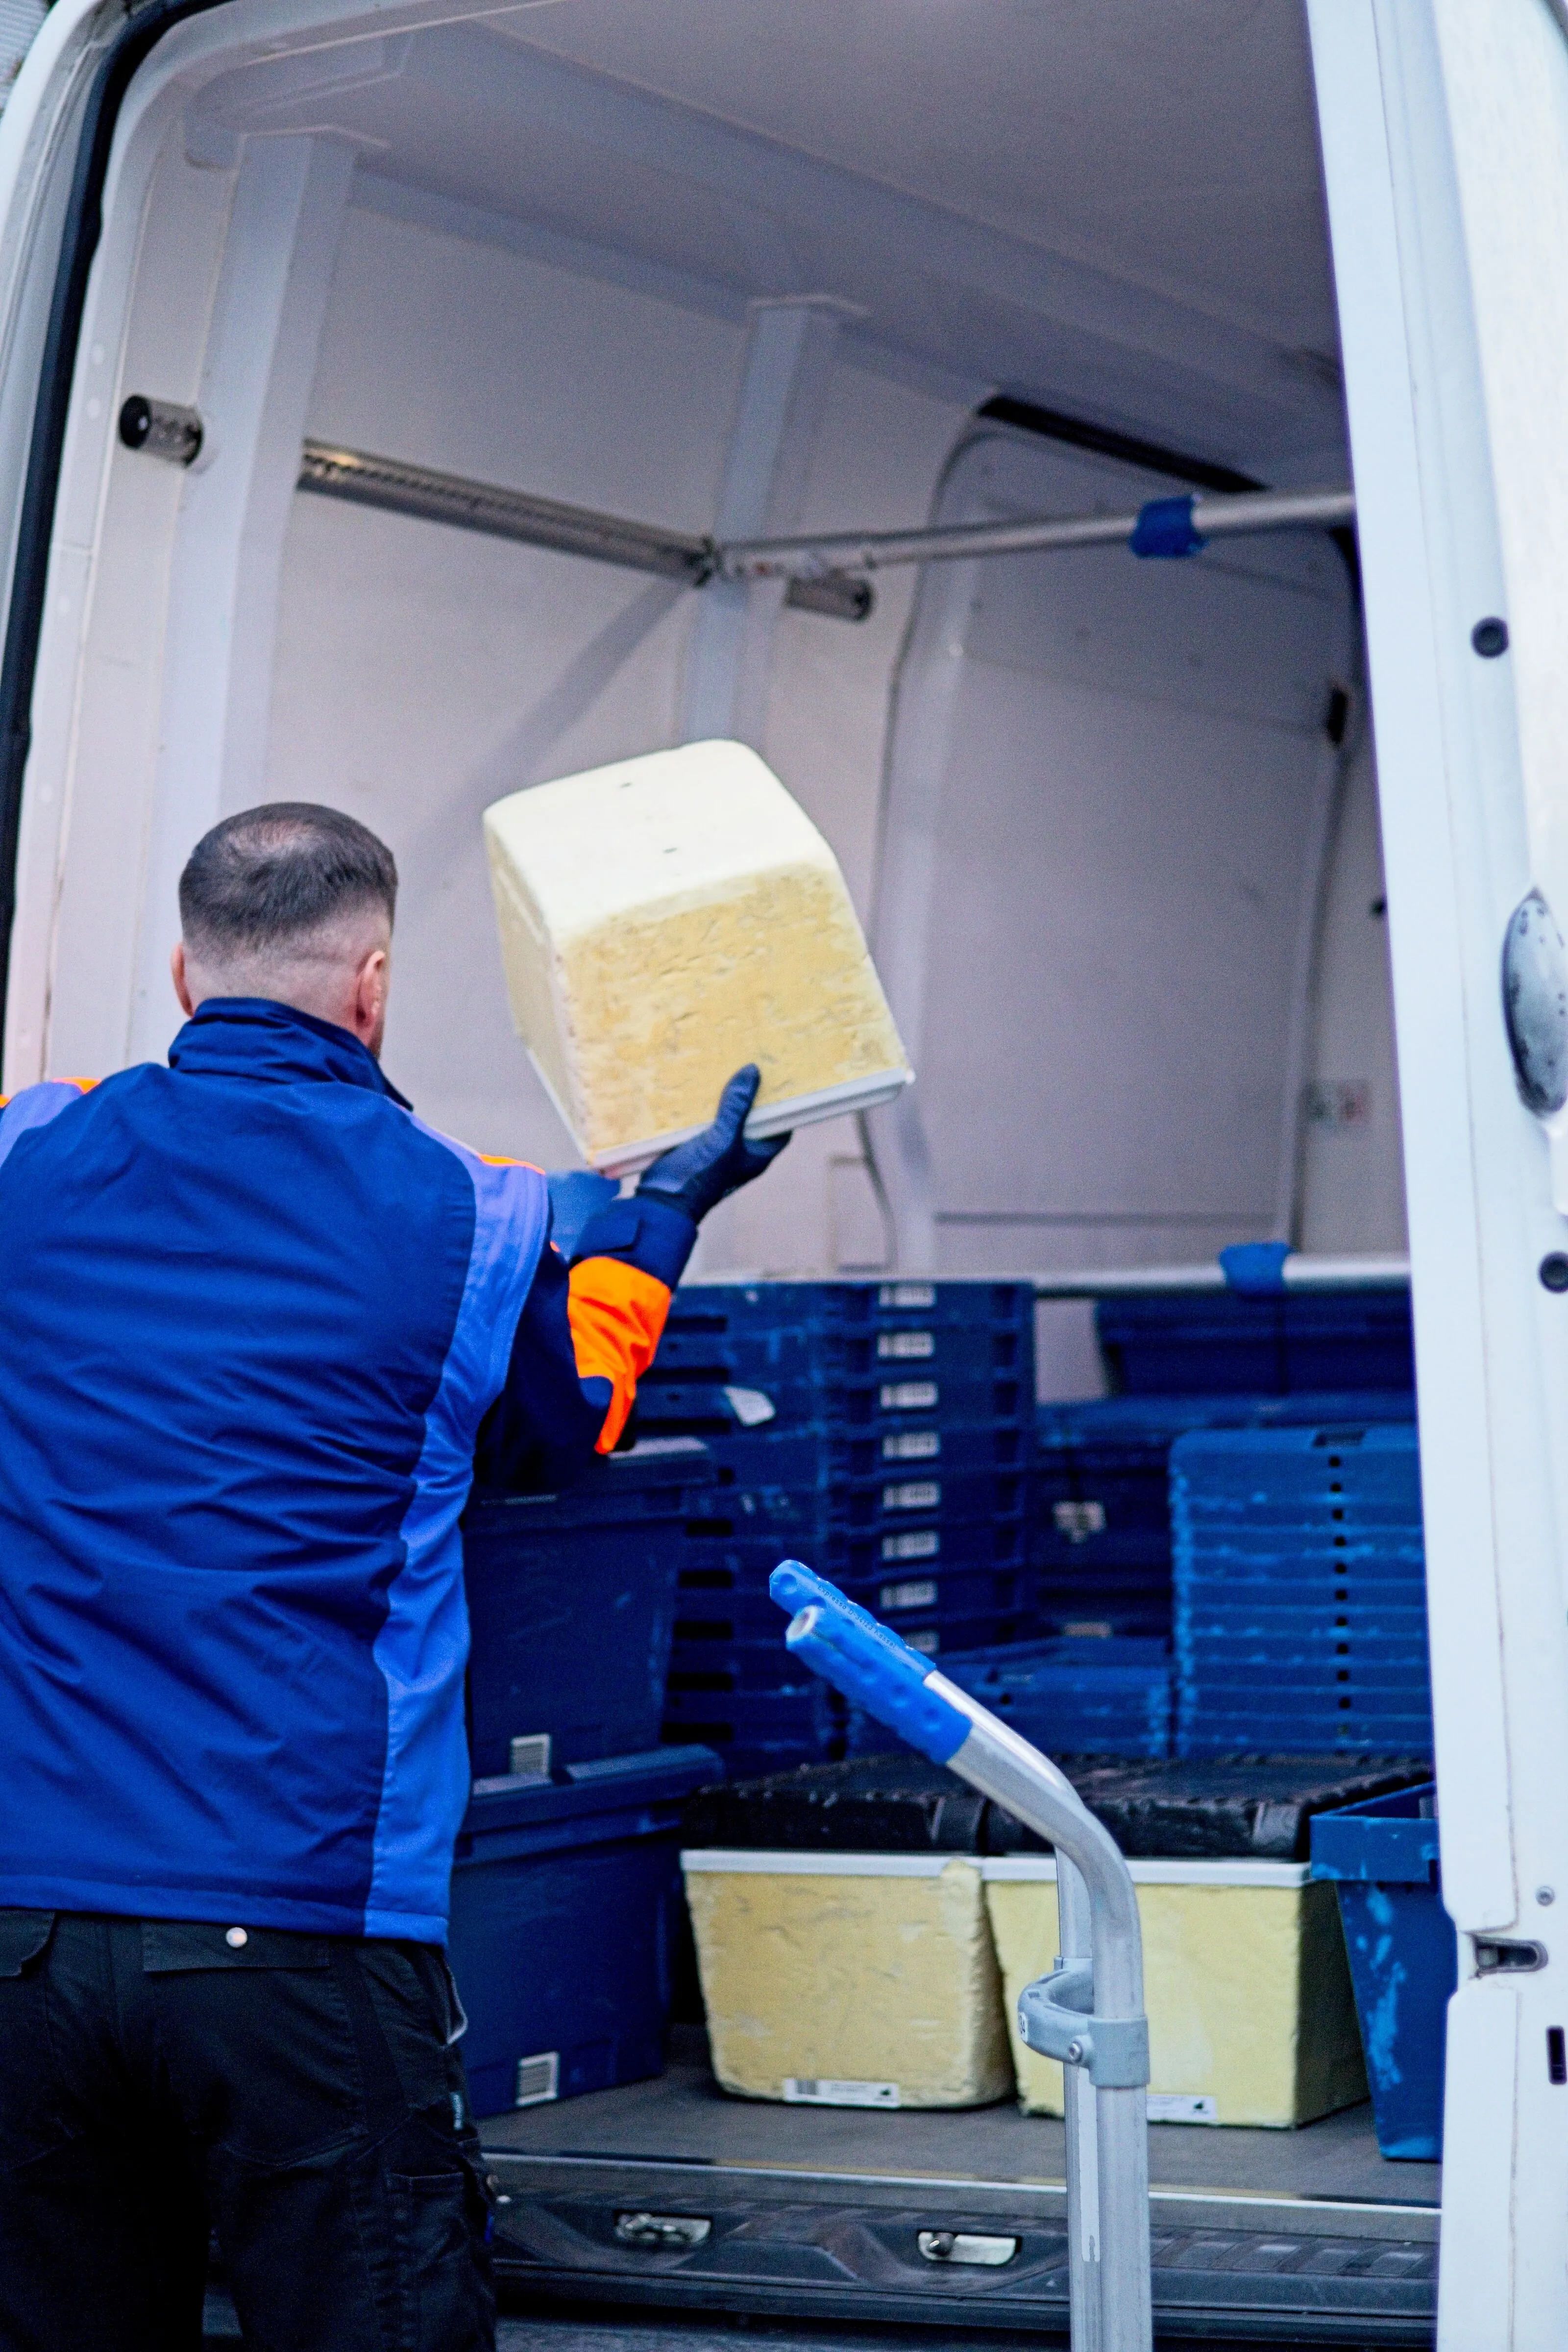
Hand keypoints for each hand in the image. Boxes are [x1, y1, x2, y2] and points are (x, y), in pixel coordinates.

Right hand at [637, 1065, 789, 1222]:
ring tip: (727, 1064)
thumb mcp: (722, 1138)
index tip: (782, 1077)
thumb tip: (753, 1070)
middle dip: (751, 1092)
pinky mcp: (697, 1142)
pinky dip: (705, 1102)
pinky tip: (700, 1081)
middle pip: (753, 1116)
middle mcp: (741, 1149)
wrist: (662, 1199)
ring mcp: (719, 1146)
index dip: (783, 1103)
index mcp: (758, 1153)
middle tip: (752, 1061)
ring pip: (728, 1115)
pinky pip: (706, 1118)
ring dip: (726, 1095)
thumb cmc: (701, 1175)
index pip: (780, 1125)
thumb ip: (737, 1107)